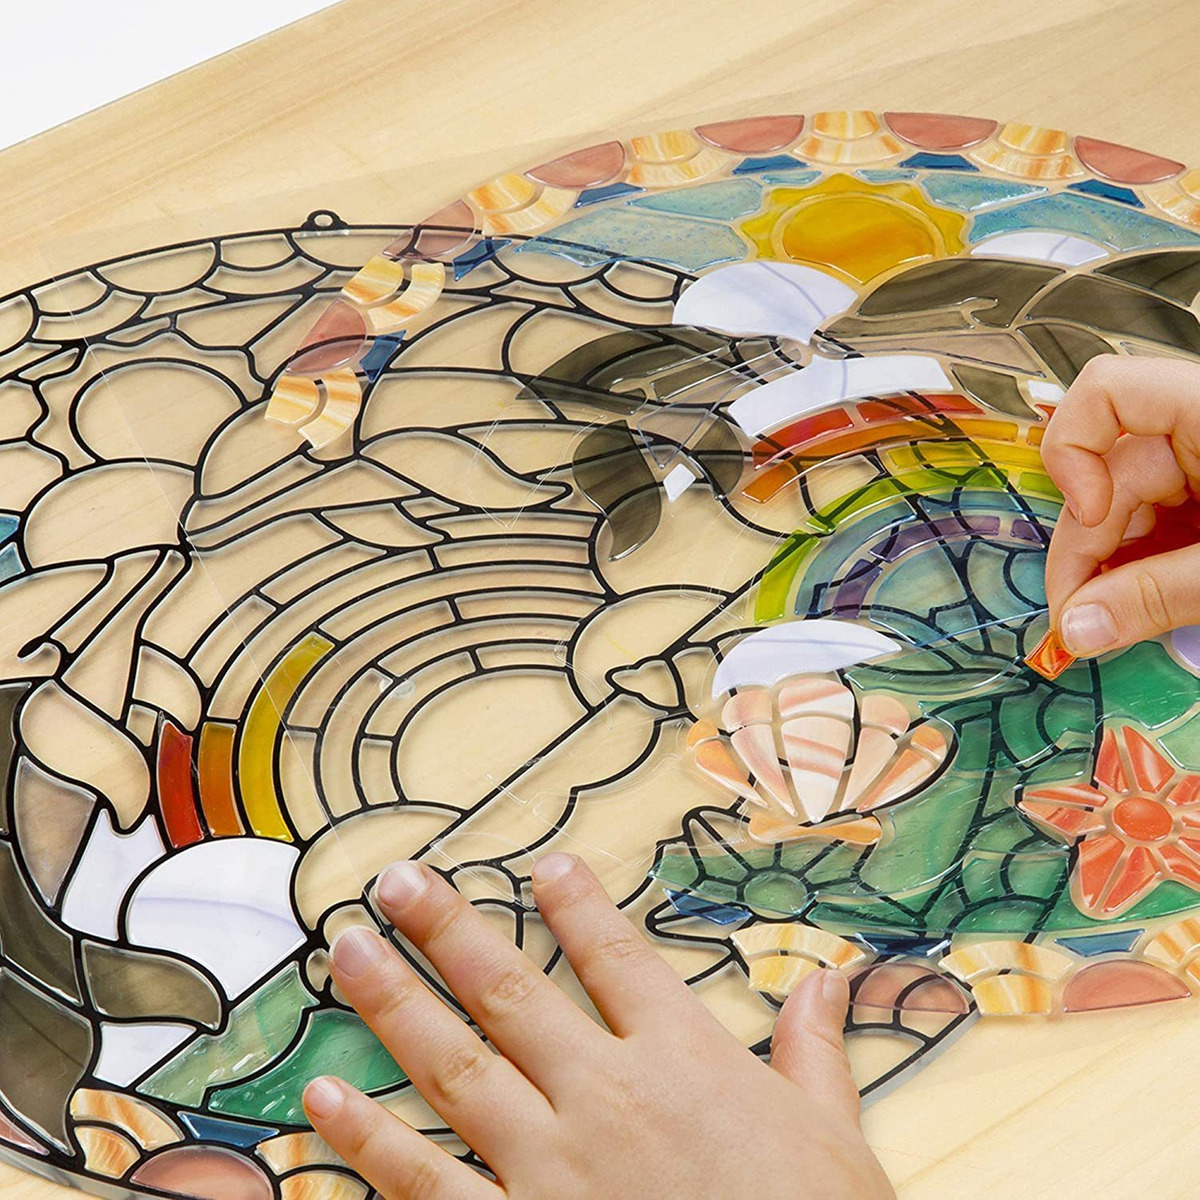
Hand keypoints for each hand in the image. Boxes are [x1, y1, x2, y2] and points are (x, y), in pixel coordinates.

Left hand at [302, 855, 893, 1199]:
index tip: (541, 862)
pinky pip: (425, 1180)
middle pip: (512, 988)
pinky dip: (368, 1139)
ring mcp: (551, 1163)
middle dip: (448, 928)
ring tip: (346, 950)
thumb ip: (815, 1051)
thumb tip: (828, 978)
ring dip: (394, 1002)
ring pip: (455, 1065)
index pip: (619, 954)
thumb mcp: (836, 1138)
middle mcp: (605, 1094)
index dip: (577, 901)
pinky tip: (321, 1097)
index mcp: (683, 1058)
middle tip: (396, 881)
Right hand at [1041, 357, 1199, 655]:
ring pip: (1128, 507)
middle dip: (1089, 550)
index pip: (1105, 392)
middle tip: (1080, 623)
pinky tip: (1147, 604)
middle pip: (1106, 471)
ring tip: (1121, 621)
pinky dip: (1146, 566)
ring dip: (1115, 566)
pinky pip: (1160, 525)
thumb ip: (1156, 595)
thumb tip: (1075, 630)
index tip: (1092, 517)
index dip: (1074, 452)